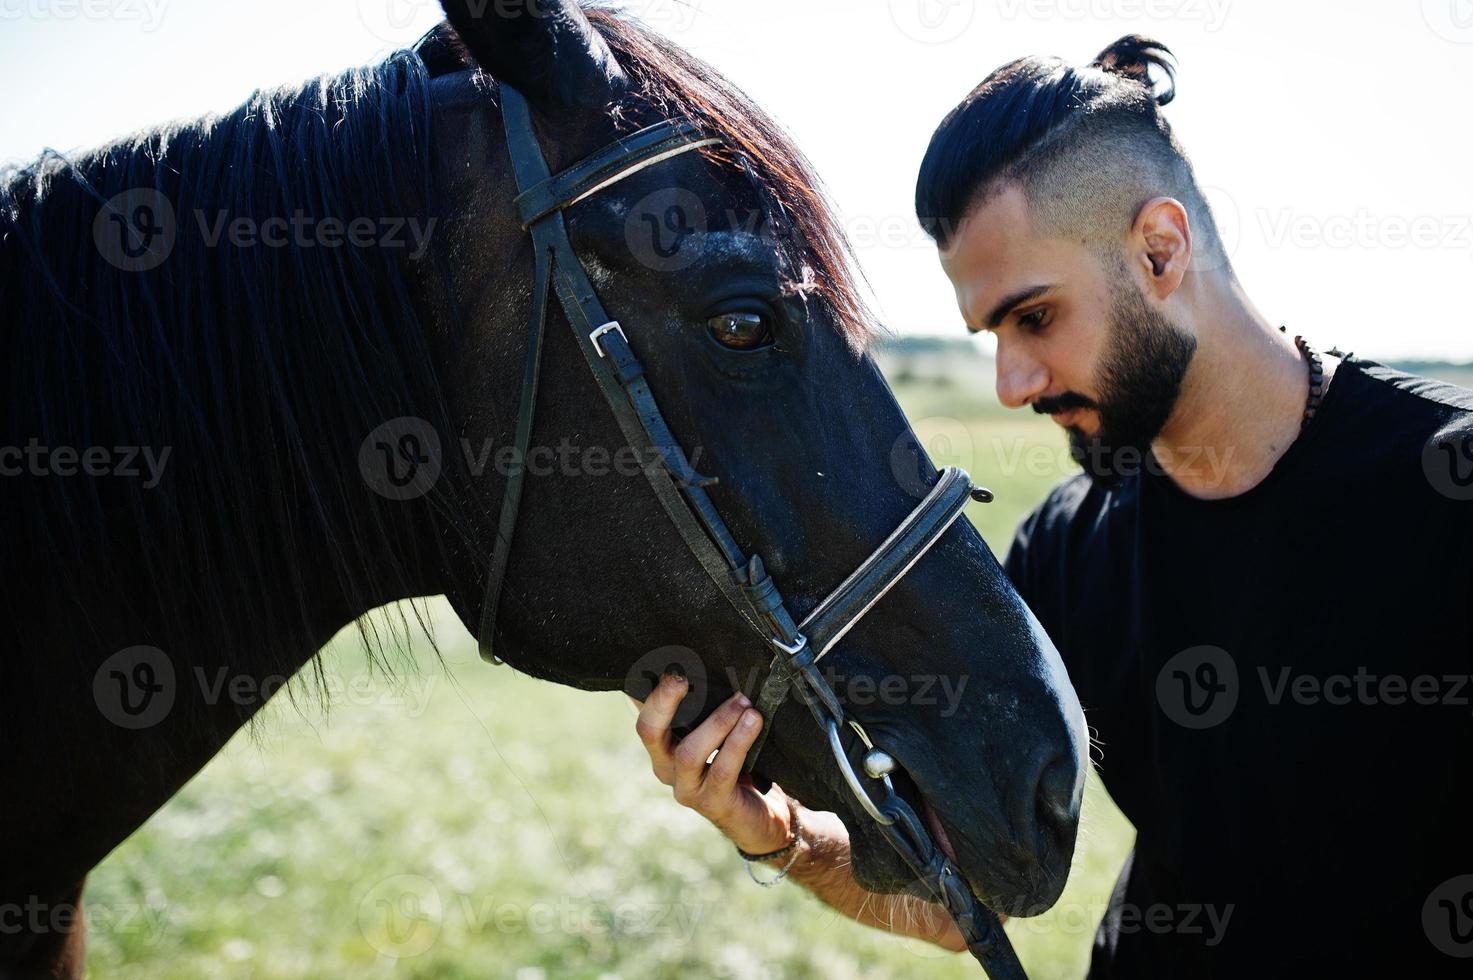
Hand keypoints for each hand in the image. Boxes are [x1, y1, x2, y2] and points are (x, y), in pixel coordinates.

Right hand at [632, 674, 793, 856]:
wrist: (756, 813)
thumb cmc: (734, 763)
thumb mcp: (716, 731)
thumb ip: (707, 706)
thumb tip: (710, 661)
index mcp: (661, 745)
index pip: (643, 711)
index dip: (650, 688)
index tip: (668, 663)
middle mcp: (665, 767)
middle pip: (648, 730)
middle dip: (663, 700)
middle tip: (682, 676)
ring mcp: (686, 788)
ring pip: (690, 752)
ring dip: (718, 722)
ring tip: (743, 702)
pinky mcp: (712, 803)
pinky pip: (722, 770)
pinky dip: (738, 743)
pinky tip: (752, 723)